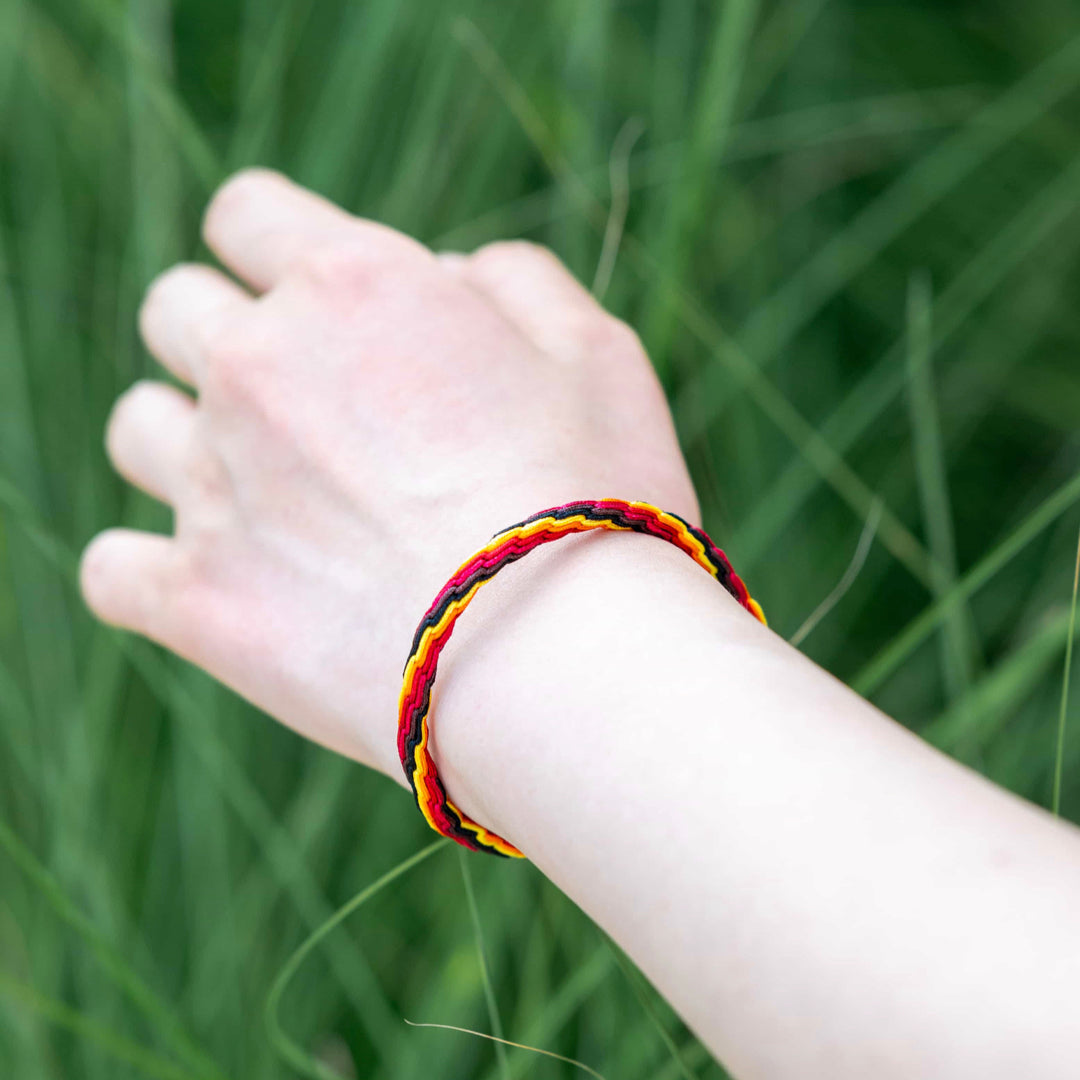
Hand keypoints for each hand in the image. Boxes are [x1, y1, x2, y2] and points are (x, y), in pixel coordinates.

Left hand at [80, 169, 697, 777]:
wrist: (560, 662)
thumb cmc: (597, 500)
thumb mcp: (596, 350)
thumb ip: (511, 279)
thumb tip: (446, 276)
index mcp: (351, 287)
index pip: (246, 213)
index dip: (276, 247)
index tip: (314, 299)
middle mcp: (259, 367)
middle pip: (175, 310)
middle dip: (228, 338)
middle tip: (305, 405)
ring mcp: (215, 487)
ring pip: (136, 428)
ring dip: (187, 445)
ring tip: (269, 496)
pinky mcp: (199, 602)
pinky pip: (111, 570)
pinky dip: (150, 572)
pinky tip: (214, 583)